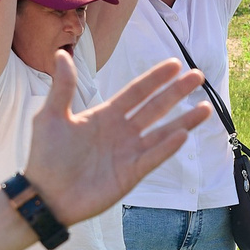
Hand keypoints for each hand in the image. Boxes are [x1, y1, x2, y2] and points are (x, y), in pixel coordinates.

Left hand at [22, 56, 215, 222]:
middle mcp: (121, 132)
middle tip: (197, 77)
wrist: (45, 195)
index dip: (155, 79)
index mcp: (105, 115)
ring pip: (162, 132)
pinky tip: (183, 134)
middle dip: (176, 93)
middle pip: (155, 108)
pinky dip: (168, 146)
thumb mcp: (51, 117)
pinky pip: (153, 157)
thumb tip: (62, 54)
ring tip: (205, 108)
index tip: (175, 64)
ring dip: (184, 120)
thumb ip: (63, 88)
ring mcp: (128, 153)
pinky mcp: (130, 174)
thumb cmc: (45, 157)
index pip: (136, 92)